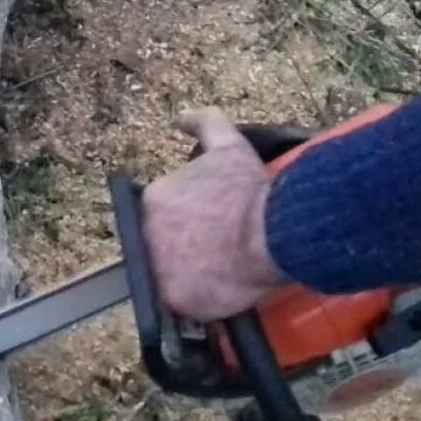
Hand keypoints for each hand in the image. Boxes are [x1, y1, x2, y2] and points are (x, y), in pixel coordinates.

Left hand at [141, 108, 286, 321]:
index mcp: (153, 200)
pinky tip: (222, 289)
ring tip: (221, 271)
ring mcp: (157, 269)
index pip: (161, 218)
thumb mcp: (228, 147)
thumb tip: (181, 117)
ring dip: (191, 275)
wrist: (274, 231)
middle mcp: (146, 234)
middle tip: (217, 250)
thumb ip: (204, 123)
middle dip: (186, 249)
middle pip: (161, 247)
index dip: (186, 224)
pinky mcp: (175, 298)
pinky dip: (200, 300)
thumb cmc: (251, 192)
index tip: (208, 228)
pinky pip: (183, 303)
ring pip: (170, 276)